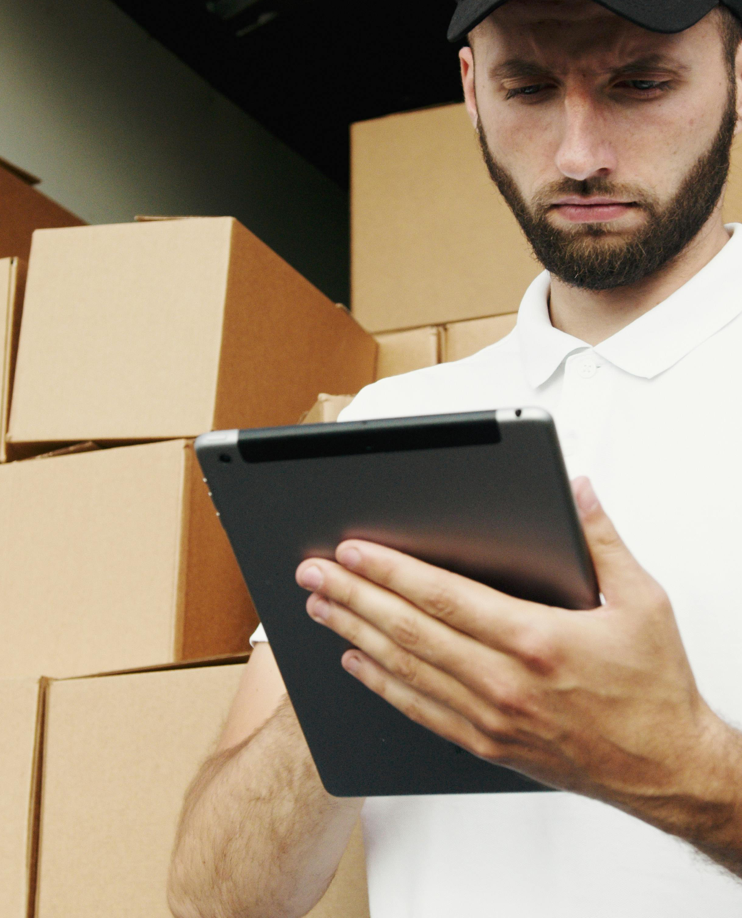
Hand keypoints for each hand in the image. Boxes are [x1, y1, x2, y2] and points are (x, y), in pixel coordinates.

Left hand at [295, 479, 724, 824]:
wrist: (665, 769)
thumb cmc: (654, 688)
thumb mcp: (642, 601)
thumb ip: (602, 541)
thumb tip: (578, 490)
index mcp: (536, 639)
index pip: (444, 597)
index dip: (391, 571)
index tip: (352, 551)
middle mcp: (505, 682)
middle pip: (410, 631)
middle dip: (354, 597)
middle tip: (313, 573)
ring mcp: (491, 718)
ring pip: (406, 669)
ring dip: (356, 635)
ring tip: (319, 608)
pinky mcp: (488, 743)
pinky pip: (421, 711)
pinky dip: (382, 685)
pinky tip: (356, 663)